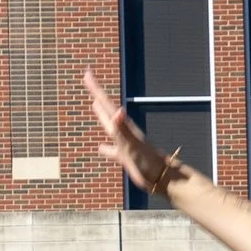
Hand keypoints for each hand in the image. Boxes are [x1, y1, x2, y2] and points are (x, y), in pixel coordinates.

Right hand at [83, 65, 182, 195]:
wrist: (164, 177)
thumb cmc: (148, 162)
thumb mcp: (132, 145)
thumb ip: (123, 129)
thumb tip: (118, 111)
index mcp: (123, 127)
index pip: (106, 103)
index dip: (96, 89)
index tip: (87, 73)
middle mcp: (124, 132)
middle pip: (107, 108)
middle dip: (97, 94)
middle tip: (89, 80)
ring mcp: (125, 143)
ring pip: (109, 125)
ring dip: (101, 115)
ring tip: (94, 105)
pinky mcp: (126, 157)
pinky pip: (112, 150)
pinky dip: (106, 148)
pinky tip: (100, 149)